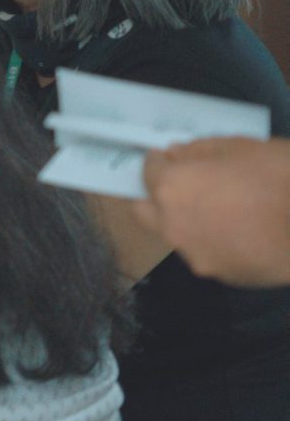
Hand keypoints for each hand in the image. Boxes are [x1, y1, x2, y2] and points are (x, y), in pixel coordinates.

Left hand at [140, 137, 289, 286]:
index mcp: (172, 187)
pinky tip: (240, 231)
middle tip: (183, 186)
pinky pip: (205, 251)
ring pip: (175, 233)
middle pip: (145, 209)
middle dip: (157, 196)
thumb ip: (198, 150)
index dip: (159, 162)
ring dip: (186, 220)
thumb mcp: (240, 146)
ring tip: (222, 211)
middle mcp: (172, 224)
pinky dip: (213, 240)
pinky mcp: (218, 274)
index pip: (148, 171)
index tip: (170, 159)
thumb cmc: (279, 177)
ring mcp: (194, 253)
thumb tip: (174, 154)